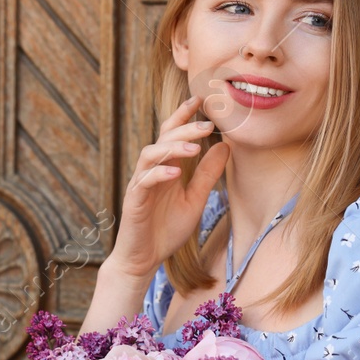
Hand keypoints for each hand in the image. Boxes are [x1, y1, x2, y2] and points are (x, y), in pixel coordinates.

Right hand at [108, 96, 229, 279]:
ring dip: (172, 148)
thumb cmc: (166, 230)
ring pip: (150, 154)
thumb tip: (225, 147)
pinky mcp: (133, 200)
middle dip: (184, 128)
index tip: (201, 100)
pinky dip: (159, 174)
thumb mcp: (195, 200)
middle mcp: (151, 171)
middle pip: (163, 139)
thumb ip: (207, 175)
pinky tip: (175, 173)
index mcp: (166, 168)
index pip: (172, 134)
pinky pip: (143, 181)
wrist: (144, 259)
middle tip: (208, 124)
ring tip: (194, 148)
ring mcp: (140, 184)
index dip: (183, 115)